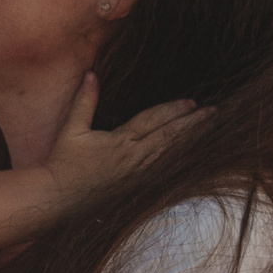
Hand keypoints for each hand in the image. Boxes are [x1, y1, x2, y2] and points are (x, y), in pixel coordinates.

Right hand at [46, 73, 195, 207]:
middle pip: (170, 138)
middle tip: (214, 112)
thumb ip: (85, 101)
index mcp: (120, 143)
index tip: (192, 102)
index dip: (174, 111)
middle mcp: (133, 160)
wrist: (58, 198)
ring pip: (171, 154)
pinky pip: (165, 170)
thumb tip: (91, 74)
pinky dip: (180, 159)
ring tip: (209, 128)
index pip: (153, 122)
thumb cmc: (63, 163)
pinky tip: (192, 153)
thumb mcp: (71, 129)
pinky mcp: (136, 186)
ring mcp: (137, 175)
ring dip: (192, 141)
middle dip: (193, 125)